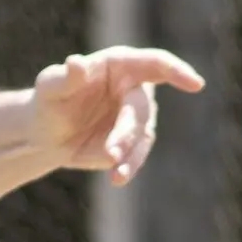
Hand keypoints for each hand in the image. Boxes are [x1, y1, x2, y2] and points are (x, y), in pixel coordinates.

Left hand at [33, 46, 205, 184]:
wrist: (45, 132)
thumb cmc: (49, 98)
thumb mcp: (50, 86)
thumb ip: (65, 77)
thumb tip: (76, 63)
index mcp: (120, 65)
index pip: (155, 63)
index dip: (176, 71)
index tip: (195, 84)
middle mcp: (135, 89)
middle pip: (141, 109)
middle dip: (128, 131)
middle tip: (111, 152)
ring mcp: (137, 117)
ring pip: (142, 136)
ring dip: (131, 153)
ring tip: (115, 169)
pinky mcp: (133, 142)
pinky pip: (136, 155)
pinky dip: (129, 166)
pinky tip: (118, 178)